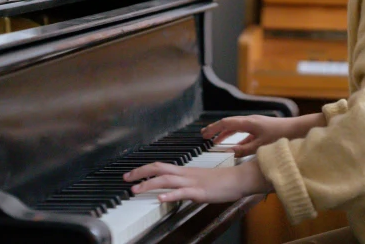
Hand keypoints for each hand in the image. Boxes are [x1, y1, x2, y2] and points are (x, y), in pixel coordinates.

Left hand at [123, 159, 271, 203]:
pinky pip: (182, 192)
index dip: (144, 169)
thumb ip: (186, 184)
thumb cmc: (222, 181)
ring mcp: (192, 182)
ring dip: (149, 184)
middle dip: (140, 173)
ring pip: (167, 180)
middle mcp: (186, 174)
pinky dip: (170, 195)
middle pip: (159, 169)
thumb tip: (173, 189)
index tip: (131, 174)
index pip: (160, 166)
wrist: (239, 179)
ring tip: (135, 189)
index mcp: (185, 172)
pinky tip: (160, 199)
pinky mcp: (200, 191)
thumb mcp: (200, 181)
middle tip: (125, 178)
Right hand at [201, 115, 297, 156]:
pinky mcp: (260, 129)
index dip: (214, 128)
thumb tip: (231, 152)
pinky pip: (244, 133)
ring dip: (226, 134)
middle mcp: (250, 121)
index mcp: (248, 123)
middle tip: (205, 136)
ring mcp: (255, 124)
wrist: (296, 130)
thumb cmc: (280, 136)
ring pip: (236, 128)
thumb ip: (245, 150)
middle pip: (229, 124)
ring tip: (216, 141)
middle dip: (216, 130)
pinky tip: (235, 147)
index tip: (204, 135)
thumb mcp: (261, 146)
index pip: (226, 123)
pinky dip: (237, 139)